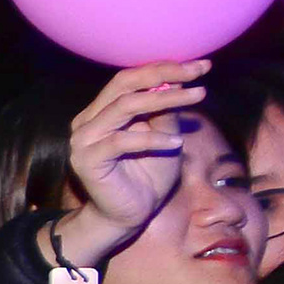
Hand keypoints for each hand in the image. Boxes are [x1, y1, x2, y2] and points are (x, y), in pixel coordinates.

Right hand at [52, 59, 214, 267]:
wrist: (128, 217)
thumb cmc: (147, 178)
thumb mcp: (165, 139)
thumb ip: (164, 114)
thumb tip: (177, 81)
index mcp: (102, 111)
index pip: (130, 79)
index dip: (163, 68)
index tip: (199, 65)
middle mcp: (88, 120)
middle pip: (124, 84)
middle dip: (164, 74)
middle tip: (198, 72)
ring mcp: (84, 139)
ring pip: (125, 107)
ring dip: (164, 99)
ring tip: (196, 96)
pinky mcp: (88, 160)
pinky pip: (122, 141)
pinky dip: (152, 139)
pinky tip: (177, 143)